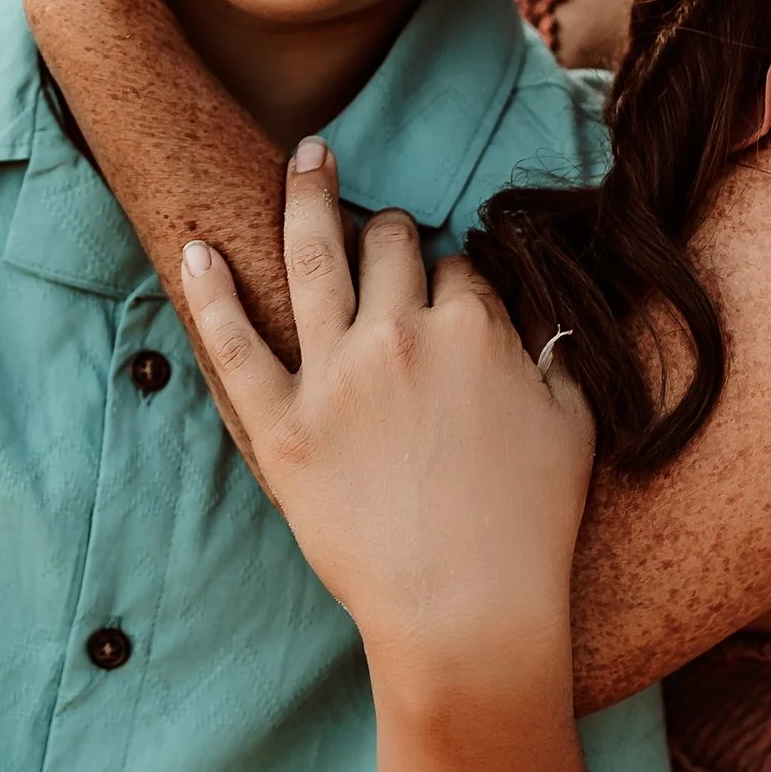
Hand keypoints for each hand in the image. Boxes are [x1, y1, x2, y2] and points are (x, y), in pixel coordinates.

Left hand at [178, 144, 592, 683]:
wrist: (468, 611)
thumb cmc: (529, 528)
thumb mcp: (574, 424)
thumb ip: (555, 358)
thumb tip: (542, 321)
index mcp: (475, 330)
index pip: (458, 270)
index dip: (455, 282)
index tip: (449, 302)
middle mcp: (402, 334)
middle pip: (391, 246)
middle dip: (390, 230)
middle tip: (385, 231)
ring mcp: (336, 377)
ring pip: (315, 257)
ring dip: (308, 197)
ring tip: (305, 160)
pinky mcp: (282, 427)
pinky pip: (234, 343)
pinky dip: (209, 292)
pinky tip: (196, 249)